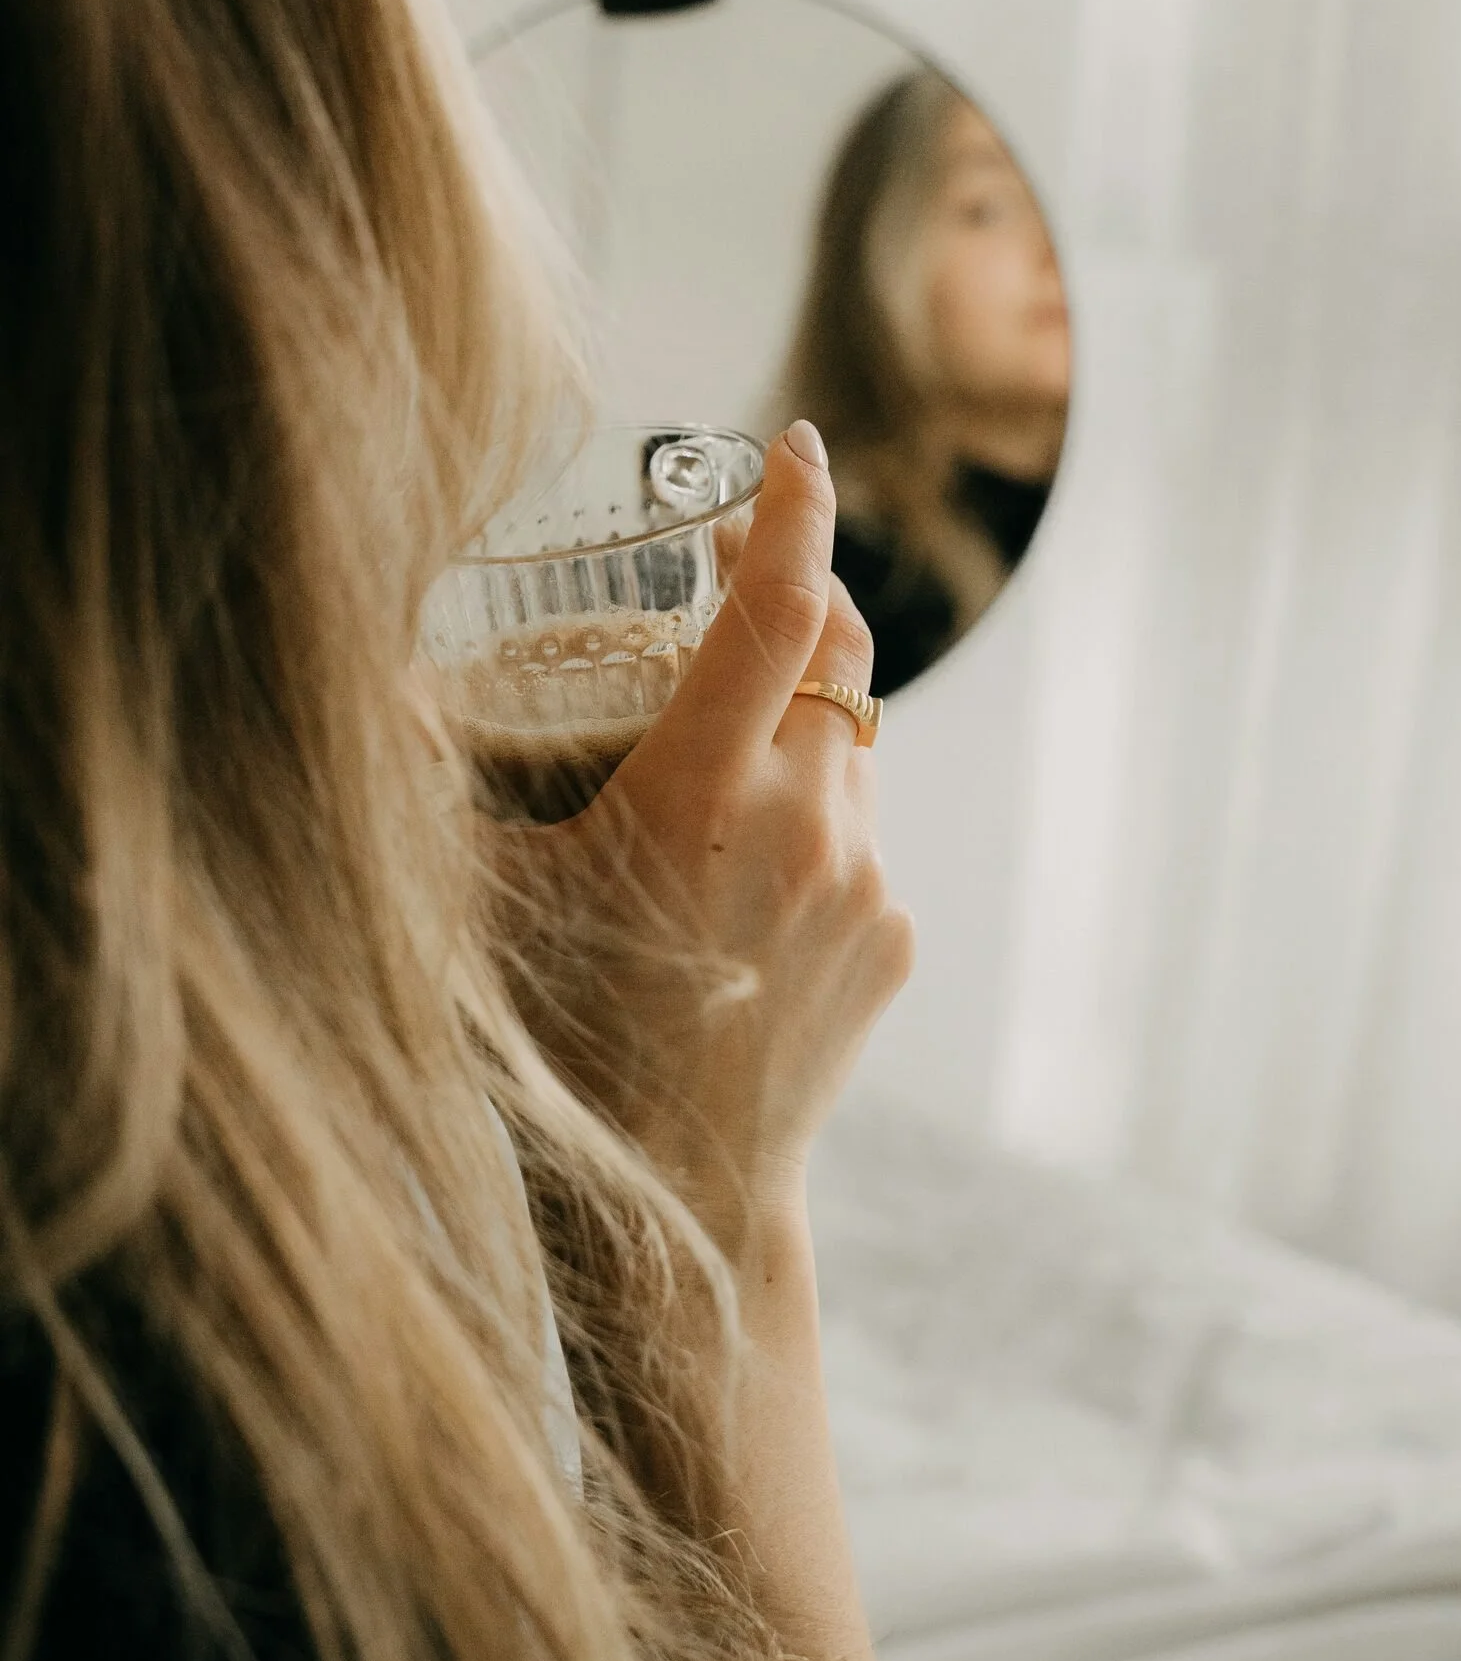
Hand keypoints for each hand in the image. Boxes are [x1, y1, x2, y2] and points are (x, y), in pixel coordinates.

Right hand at [490, 425, 913, 1250]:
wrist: (687, 1216)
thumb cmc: (560, 1055)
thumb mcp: (478, 914)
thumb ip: (431, 792)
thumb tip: (366, 688)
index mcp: (705, 802)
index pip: (778, 610)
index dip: (793, 509)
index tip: (791, 444)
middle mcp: (810, 826)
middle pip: (836, 649)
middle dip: (797, 590)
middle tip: (727, 580)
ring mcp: (867, 883)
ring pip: (851, 736)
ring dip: (797, 707)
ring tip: (709, 750)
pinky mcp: (894, 933)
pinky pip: (860, 824)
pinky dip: (810, 802)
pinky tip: (735, 868)